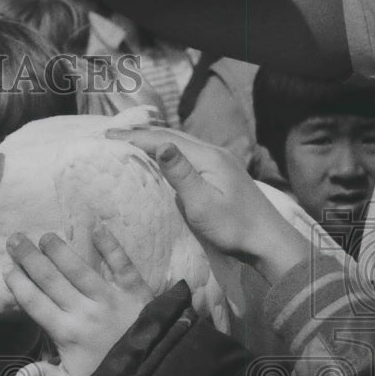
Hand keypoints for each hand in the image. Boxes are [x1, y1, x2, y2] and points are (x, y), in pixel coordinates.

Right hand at [4, 224, 154, 375]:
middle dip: (30, 258)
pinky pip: (122, 265)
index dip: (19, 285)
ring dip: (60, 251)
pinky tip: (98, 229)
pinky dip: (111, 247)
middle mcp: (84, 312)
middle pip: (50, 280)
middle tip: (15, 239)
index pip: (35, 303)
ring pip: (79, 269)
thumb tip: (17, 375)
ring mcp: (110, 299)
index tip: (7, 270)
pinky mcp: (136, 291)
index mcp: (66, 333)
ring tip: (46, 236)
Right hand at [106, 127, 307, 282]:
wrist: (267, 241)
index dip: (135, 138)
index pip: (164, 140)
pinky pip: (186, 154)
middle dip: (140, 134)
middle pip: (171, 136)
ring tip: (128, 142)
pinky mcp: (220, 173)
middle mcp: (213, 153)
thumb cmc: (233, 227)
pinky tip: (158, 156)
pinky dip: (165, 151)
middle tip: (110, 137)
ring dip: (152, 140)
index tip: (107, 139)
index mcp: (207, 157)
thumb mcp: (202, 203)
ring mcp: (218, 162)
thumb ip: (181, 173)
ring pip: (179, 143)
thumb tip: (160, 144)